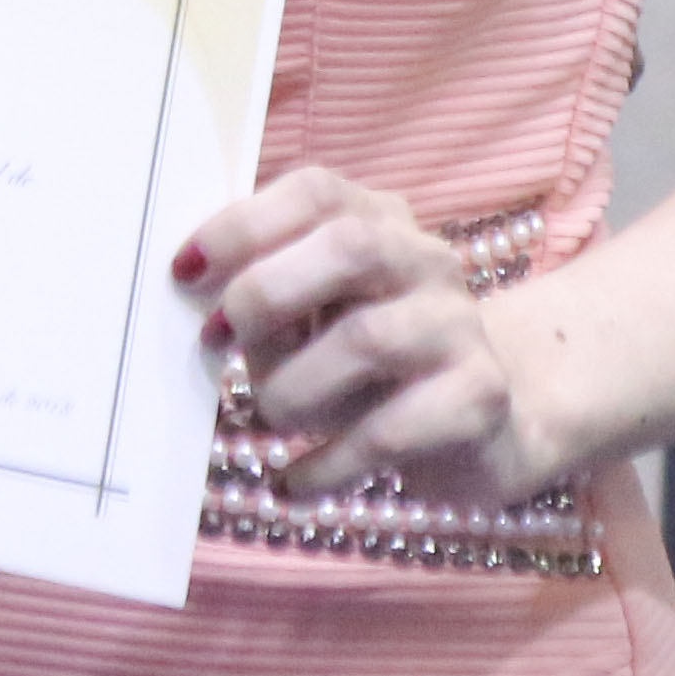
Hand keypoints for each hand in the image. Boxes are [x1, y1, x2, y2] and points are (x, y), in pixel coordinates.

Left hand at [174, 168, 569, 507]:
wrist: (489, 422)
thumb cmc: (371, 364)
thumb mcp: (317, 321)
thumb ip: (269, 303)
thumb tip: (204, 319)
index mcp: (379, 221)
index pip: (316, 192)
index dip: (243, 225)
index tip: (184, 273)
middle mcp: (427, 260)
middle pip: (352, 246)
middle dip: (267, 292)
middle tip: (218, 342)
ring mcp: (460, 326)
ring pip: (367, 339)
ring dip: (293, 388)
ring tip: (270, 417)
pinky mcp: (479, 397)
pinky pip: (390, 430)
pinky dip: (327, 462)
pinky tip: (294, 483)